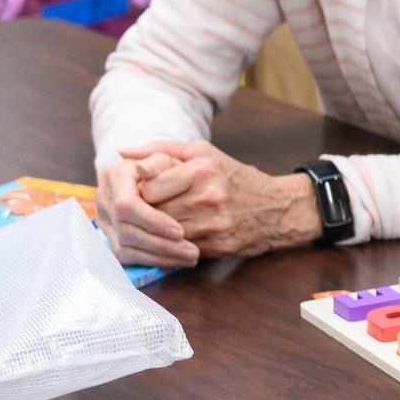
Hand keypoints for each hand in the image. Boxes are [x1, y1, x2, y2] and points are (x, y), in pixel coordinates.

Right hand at [97, 152, 197, 267]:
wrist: (149, 174)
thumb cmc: (165, 164)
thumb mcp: (167, 155)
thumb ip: (158, 158)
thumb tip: (141, 167)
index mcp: (115, 176)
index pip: (127, 205)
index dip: (152, 221)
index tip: (180, 231)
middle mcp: (105, 199)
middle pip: (126, 231)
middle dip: (161, 244)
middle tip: (192, 252)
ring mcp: (104, 219)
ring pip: (124, 248)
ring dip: (159, 257)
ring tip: (189, 258)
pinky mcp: (109, 236)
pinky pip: (126, 257)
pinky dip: (151, 261)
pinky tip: (175, 261)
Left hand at [117, 139, 321, 259]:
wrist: (276, 208)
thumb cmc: (234, 177)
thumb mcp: (204, 153)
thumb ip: (162, 150)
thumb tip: (124, 153)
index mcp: (203, 169)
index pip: (148, 187)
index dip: (138, 192)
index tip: (137, 193)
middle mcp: (208, 196)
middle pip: (153, 211)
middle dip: (142, 213)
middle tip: (138, 211)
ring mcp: (213, 223)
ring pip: (162, 232)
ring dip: (153, 230)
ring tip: (152, 223)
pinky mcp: (216, 246)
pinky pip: (178, 248)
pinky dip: (169, 244)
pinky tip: (170, 237)